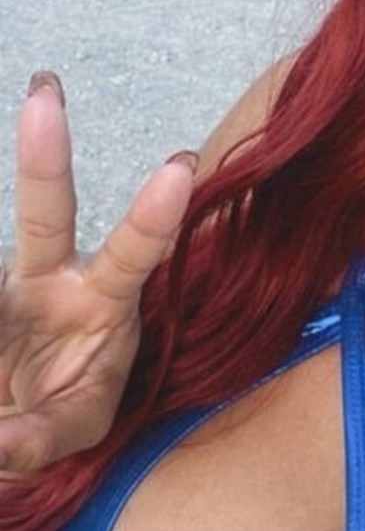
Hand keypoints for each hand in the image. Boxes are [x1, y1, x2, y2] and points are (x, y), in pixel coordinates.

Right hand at [0, 74, 196, 475]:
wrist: (9, 424)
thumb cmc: (62, 411)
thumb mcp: (69, 432)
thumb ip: (39, 441)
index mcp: (101, 300)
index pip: (134, 253)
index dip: (154, 215)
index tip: (182, 165)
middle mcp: (50, 278)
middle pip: (47, 209)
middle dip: (47, 150)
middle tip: (47, 90)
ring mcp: (8, 286)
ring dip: (2, 317)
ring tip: (8, 384)